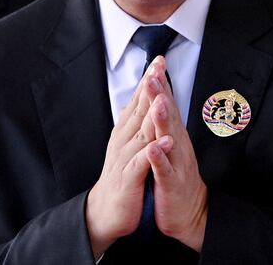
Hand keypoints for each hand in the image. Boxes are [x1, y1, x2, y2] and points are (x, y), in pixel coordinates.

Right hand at [85, 58, 168, 256]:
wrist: (106, 211)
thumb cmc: (122, 176)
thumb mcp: (129, 145)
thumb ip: (134, 124)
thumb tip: (138, 102)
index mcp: (125, 131)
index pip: (138, 100)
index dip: (149, 80)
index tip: (159, 60)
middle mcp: (124, 139)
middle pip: (138, 109)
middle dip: (149, 87)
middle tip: (158, 65)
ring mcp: (126, 157)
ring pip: (141, 131)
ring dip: (151, 113)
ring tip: (161, 95)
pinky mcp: (129, 177)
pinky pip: (143, 161)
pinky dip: (154, 150)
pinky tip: (166, 139)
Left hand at [147, 72, 207, 250]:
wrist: (190, 213)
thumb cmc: (175, 176)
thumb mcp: (170, 145)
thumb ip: (164, 123)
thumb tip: (158, 98)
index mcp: (174, 136)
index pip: (167, 105)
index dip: (162, 84)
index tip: (156, 63)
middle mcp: (178, 145)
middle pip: (169, 116)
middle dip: (161, 95)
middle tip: (154, 74)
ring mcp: (176, 164)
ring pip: (169, 139)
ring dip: (163, 121)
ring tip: (158, 103)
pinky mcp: (172, 184)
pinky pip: (165, 170)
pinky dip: (159, 159)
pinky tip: (153, 148)